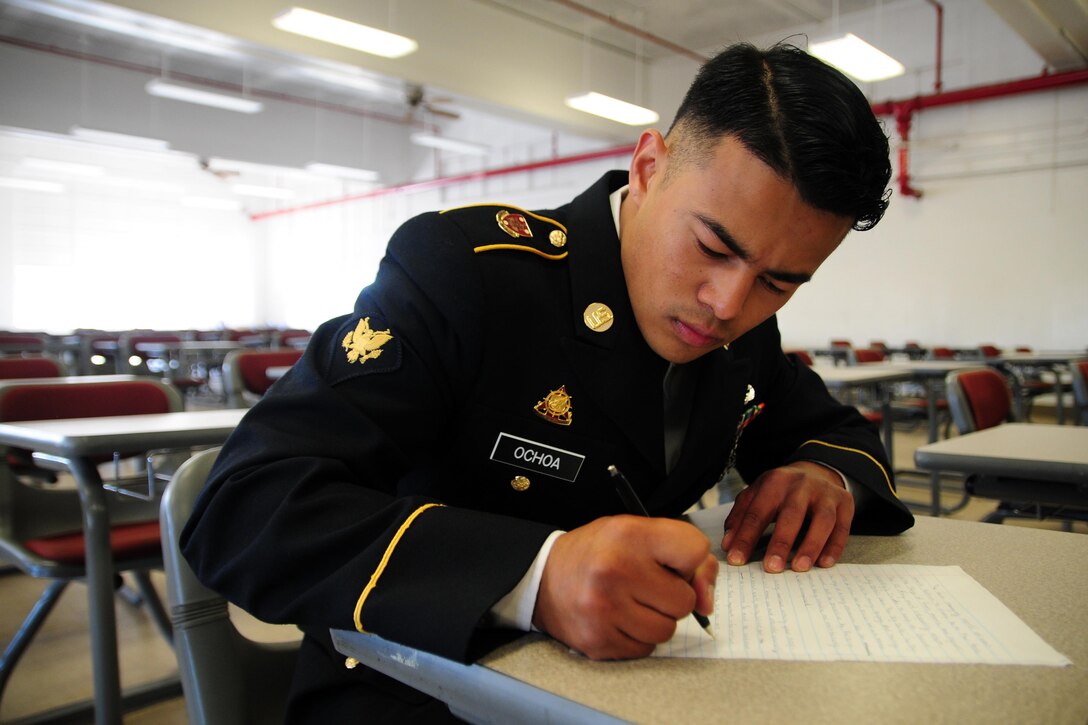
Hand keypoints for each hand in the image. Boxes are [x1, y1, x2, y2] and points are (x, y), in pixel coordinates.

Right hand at [532, 515, 717, 659]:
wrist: (543, 578)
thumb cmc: (597, 553)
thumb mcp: (636, 532)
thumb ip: (682, 553)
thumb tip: (707, 601)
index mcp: (628, 535)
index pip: (694, 549)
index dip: (690, 560)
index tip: (673, 562)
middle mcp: (615, 570)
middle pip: (685, 600)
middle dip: (672, 595)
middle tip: (646, 584)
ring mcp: (605, 610)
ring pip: (667, 630)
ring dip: (656, 619)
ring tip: (631, 601)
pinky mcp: (599, 641)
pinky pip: (646, 649)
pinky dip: (638, 637)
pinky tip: (619, 618)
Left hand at [721, 461, 852, 572]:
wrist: (815, 471)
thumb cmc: (780, 491)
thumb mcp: (757, 495)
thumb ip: (741, 517)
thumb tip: (728, 545)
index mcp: (774, 481)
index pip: (757, 511)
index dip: (745, 536)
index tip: (736, 560)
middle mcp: (801, 484)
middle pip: (791, 514)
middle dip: (780, 542)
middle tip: (771, 568)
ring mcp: (825, 492)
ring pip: (822, 520)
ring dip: (811, 545)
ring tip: (799, 568)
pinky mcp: (845, 502)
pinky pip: (842, 527)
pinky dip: (834, 546)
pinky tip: (824, 564)